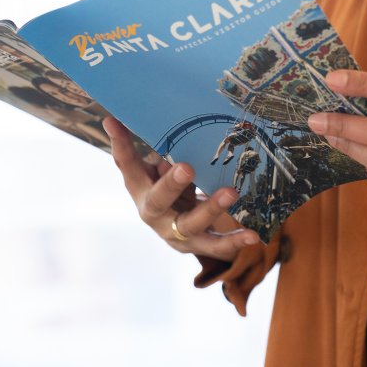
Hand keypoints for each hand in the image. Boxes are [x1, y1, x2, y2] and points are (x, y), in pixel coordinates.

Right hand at [104, 116, 260, 259]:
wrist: (175, 228)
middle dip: (172, 184)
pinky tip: (252, 236)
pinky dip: (235, 242)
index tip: (114, 122)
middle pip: (158, 200)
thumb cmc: (166, 188)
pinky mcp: (199, 245)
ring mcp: (176, 233)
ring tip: (231, 193)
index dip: (120, 144)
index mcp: (139, 190)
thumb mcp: (157, 169)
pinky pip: (217, 246)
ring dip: (211, 209)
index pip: (125, 164)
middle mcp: (154, 214)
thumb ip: (155, 151)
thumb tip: (132, 120)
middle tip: (186, 167)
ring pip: (191, 224)